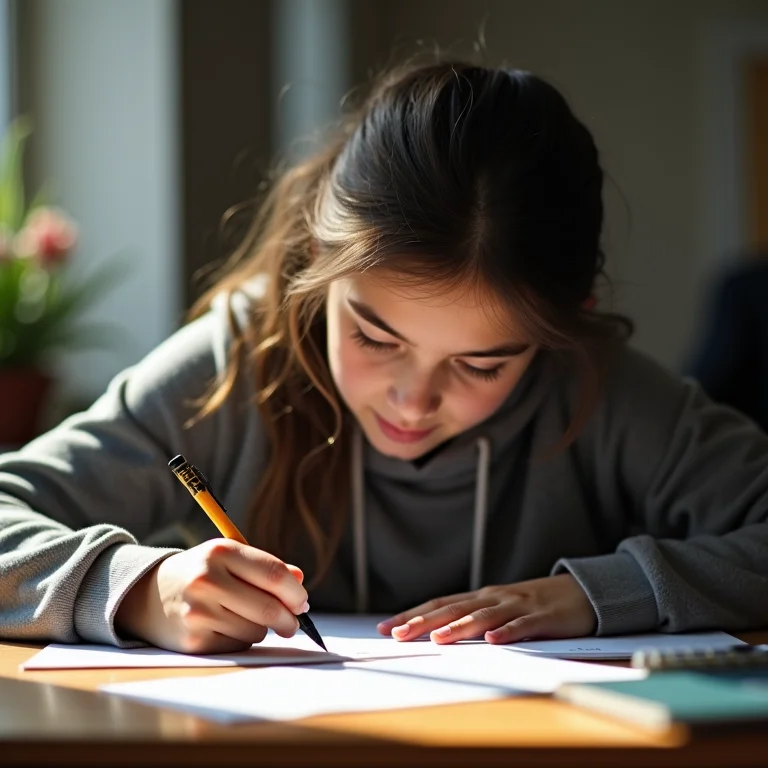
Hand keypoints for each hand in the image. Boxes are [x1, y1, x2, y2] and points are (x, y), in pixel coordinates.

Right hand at [115, 538, 307, 653]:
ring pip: (256, 630)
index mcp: (221, 551)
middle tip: (293, 624)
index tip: (302, 602)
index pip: (273, 574)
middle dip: (289, 619)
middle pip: (268, 607)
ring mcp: (198, 611)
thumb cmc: (200, 574)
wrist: (146, 595)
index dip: (295, 592)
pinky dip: (240, 641)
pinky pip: (237, 646)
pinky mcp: (193, 640)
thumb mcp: (228, 559)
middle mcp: (207, 579)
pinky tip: (223, 628)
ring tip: (241, 617)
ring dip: (260, 629)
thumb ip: (265, 568)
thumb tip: (299, 581)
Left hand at [376, 574, 596, 644]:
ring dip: (459, 627)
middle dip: (423, 622)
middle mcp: (493, 598)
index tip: (385, 628)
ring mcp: (517, 605)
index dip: (411, 615)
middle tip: (398, 634)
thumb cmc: (533, 605)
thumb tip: (434, 636)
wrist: (580, 592)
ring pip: (483, 616)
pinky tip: (493, 641)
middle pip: (453, 609)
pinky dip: (507, 633)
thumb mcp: (499, 610)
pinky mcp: (542, 618)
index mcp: (480, 598)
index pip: (438, 604)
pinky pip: (522, 626)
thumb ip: (472, 620)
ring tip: (438, 638)